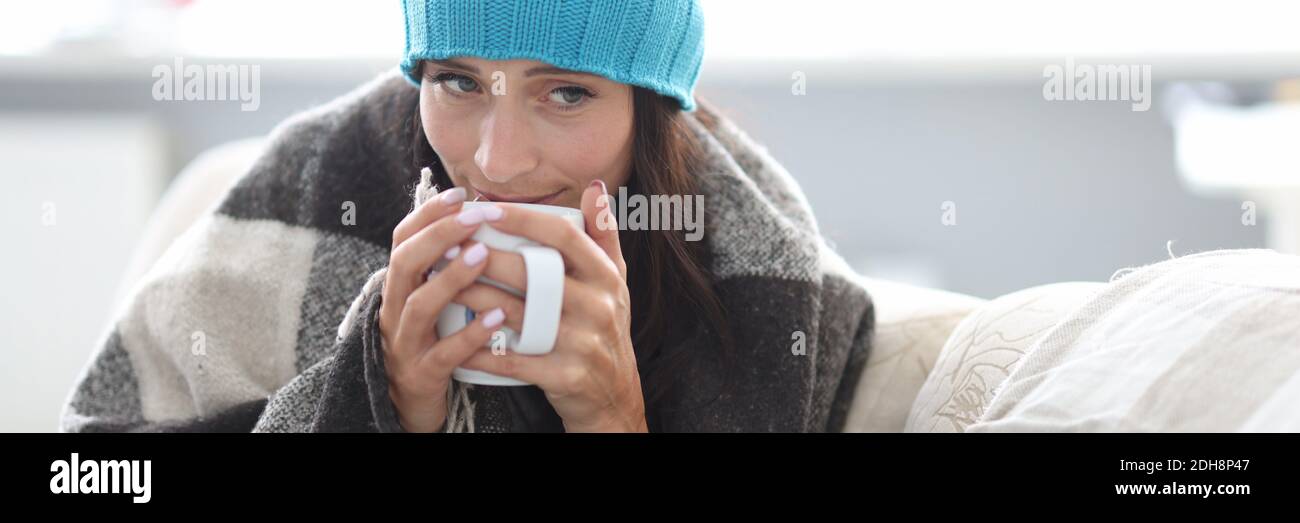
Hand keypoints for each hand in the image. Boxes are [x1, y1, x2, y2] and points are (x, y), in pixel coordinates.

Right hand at [378, 187, 509, 432]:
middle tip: (476, 216)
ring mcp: (405, 344)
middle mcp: (395, 311)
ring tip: (484, 255)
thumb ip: (446, 267)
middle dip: (440, 234)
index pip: (403, 240)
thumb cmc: (432, 343)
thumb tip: (478, 220)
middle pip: (405, 263)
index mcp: (399, 288)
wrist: (410, 405)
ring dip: (452, 277)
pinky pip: (443, 353)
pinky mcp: (421, 375)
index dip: (427, 215)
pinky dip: (469, 335)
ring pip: (420, 305)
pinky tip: (497, 318)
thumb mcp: (432, 301)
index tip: (459, 193)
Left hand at [455, 181, 647, 431]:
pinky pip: (516, 360)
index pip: (565, 236)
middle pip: (535, 273)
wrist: (615, 395)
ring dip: (474, 298)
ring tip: (442, 284)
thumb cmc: (606, 328)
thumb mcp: (615, 281)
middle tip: (449, 246)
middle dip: (486, 258)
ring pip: (519, 314)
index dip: (524, 220)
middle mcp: (598, 306)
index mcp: (606, 277)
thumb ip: (604, 234)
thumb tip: (594, 186)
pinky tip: (457, 339)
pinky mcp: (566, 376)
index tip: (485, 210)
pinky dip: (484, 350)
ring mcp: (583, 342)